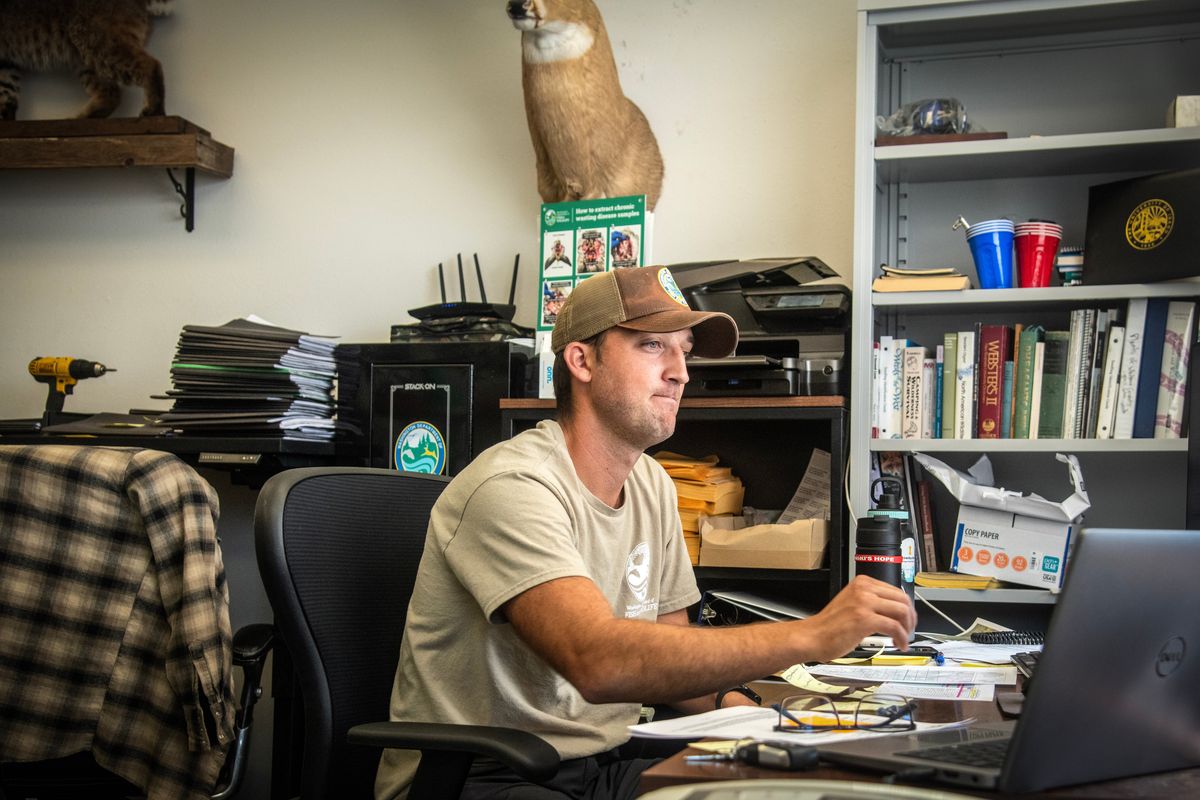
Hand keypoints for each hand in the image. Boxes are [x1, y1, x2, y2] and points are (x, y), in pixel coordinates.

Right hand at [795, 575, 915, 663]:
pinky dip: (901, 637)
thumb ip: (872, 602)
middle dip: (911, 618)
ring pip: (902, 612)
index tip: (907, 619)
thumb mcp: (852, 603)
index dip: (906, 607)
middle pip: (902, 600)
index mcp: (862, 583)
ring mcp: (864, 603)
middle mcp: (864, 589)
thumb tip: (895, 611)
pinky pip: (894, 627)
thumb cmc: (830, 626)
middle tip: (909, 630)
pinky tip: (898, 644)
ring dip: (907, 628)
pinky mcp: (865, 619)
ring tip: (903, 638)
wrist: (813, 636)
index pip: (896, 590)